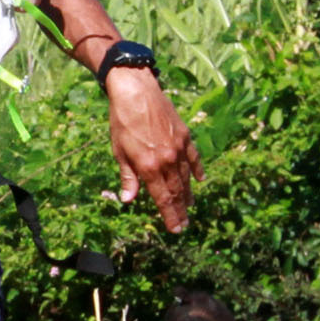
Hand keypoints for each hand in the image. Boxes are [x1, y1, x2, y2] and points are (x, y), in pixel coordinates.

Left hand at [105, 71, 203, 232]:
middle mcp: (167, 160)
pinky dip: (197, 170)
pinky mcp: (185, 136)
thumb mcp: (119, 152)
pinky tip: (200, 180)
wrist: (136, 92)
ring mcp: (179, 148)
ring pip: (186, 177)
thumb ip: (128, 177)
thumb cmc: (122, 122)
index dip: (170, 215)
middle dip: (180, 210)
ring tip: (190, 207)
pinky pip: (194, 158)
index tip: (175, 229)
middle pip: (177, 191)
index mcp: (149, 167)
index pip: (163, 198)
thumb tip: (128, 200)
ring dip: (188, 194)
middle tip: (184, 225)